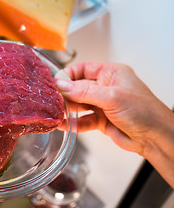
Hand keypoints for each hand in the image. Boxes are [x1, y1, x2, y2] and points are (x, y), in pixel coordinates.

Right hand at [57, 62, 173, 186]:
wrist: (155, 138)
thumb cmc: (144, 111)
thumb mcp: (112, 97)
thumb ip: (84, 92)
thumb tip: (62, 85)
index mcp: (110, 73)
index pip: (82, 69)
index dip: (67, 76)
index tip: (55, 84)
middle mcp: (105, 87)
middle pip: (77, 87)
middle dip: (65, 94)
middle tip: (52, 100)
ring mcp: (102, 104)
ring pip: (78, 105)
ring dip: (67, 110)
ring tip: (55, 113)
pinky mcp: (100, 120)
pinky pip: (82, 120)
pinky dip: (72, 123)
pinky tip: (64, 125)